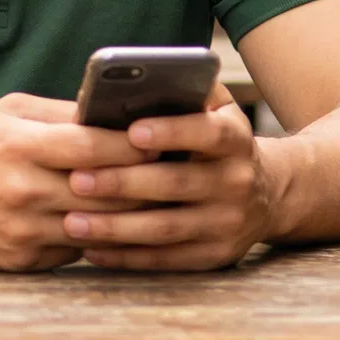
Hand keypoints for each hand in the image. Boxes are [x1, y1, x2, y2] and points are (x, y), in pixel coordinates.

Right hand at [0, 94, 151, 271]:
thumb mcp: (5, 114)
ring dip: (131, 218)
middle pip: (105, 191)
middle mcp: (21, 190)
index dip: (136, 144)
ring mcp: (22, 230)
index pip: (94, 146)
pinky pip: (75, 251)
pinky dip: (96, 238)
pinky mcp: (20, 261)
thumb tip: (115, 115)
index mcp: (19, 145)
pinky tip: (116, 228)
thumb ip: (59, 114)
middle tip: (177, 174)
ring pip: (97, 227)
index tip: (165, 140)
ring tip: (159, 204)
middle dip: (146, 183)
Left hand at [61, 91, 281, 269]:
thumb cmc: (214, 140)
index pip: (207, 133)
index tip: (132, 133)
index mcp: (234, 139)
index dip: (171, 132)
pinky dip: (126, 256)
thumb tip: (126, 80)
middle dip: (123, 183)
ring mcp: (227, 223)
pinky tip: (91, 249)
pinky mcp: (215, 255)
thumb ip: (181, 91)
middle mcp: (236, 182)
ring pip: (166, 228)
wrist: (267, 193)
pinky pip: (166, 259)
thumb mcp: (214, 109)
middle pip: (176, 183)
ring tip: (71, 221)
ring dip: (116, 227)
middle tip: (76, 180)